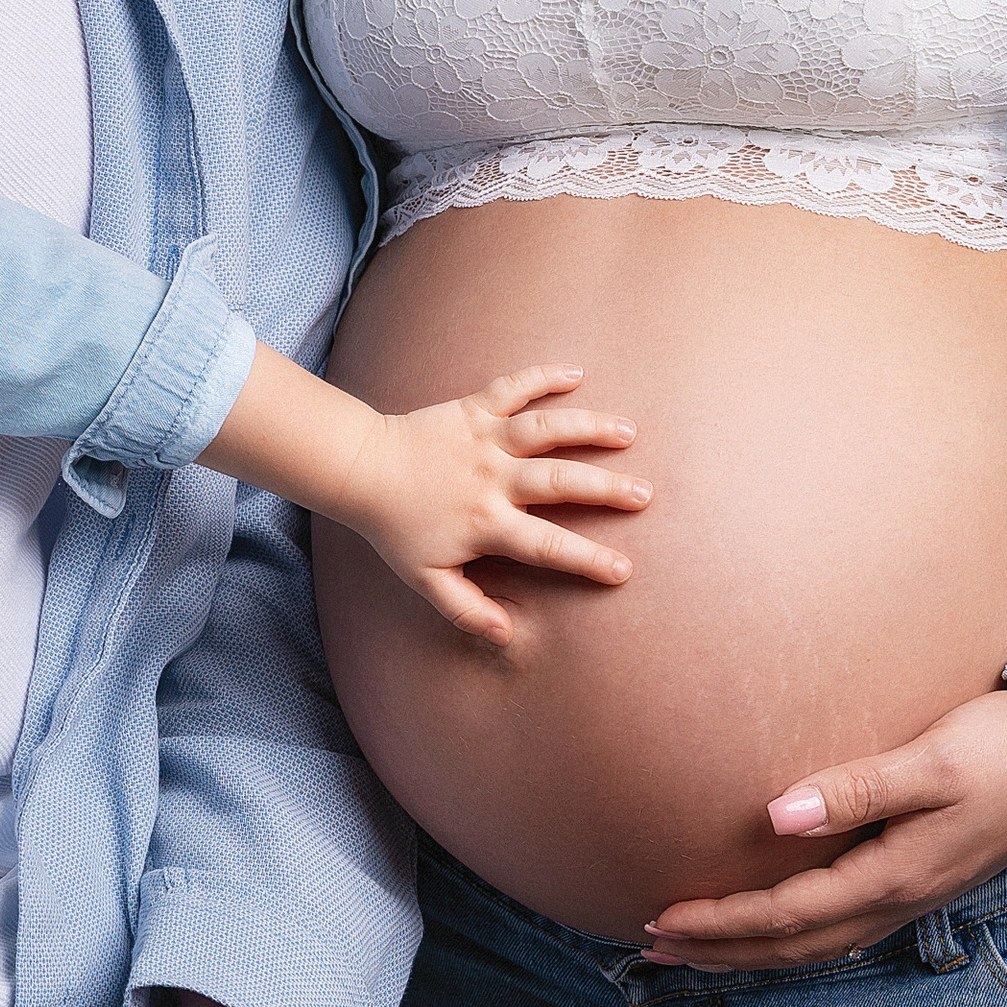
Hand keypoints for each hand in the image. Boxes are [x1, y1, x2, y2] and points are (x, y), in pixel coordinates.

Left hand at [339, 364, 645, 639]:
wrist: (362, 470)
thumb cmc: (396, 528)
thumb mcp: (425, 578)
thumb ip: (466, 608)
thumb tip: (506, 634)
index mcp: (486, 523)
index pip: (546, 547)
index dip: (586, 560)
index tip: (623, 570)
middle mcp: (492, 479)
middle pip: (559, 482)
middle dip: (606, 489)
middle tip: (644, 495)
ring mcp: (484, 439)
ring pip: (545, 429)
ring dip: (588, 427)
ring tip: (627, 432)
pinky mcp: (473, 408)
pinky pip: (513, 387)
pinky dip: (543, 376)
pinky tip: (576, 372)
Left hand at [643, 689, 1006, 970]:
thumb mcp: (930, 762)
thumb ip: (855, 789)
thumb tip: (774, 816)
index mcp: (897, 874)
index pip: (787, 915)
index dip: (720, 924)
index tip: (659, 919)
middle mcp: (903, 897)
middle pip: (795, 944)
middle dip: (722, 951)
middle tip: (649, 948)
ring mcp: (916, 893)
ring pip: (818, 942)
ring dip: (753, 950)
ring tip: (695, 947)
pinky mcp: (925, 876)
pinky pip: (844, 926)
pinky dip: (796, 935)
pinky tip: (776, 926)